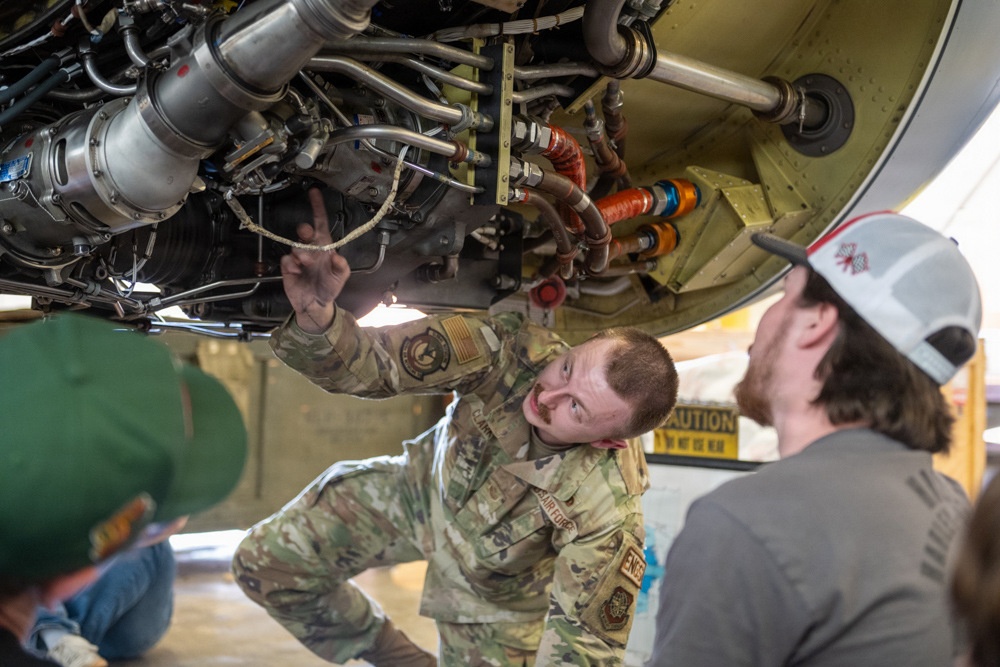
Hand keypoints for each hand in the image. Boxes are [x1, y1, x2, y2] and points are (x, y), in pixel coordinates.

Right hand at [280, 188, 350, 333]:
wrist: (315, 305)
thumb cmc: (329, 288)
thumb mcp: (340, 278)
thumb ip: (342, 268)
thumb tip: (338, 258)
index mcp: (325, 248)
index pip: (321, 224)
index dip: (318, 208)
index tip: (314, 193)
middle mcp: (311, 249)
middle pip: (305, 232)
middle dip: (305, 231)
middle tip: (307, 235)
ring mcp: (298, 258)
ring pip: (295, 246)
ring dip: (301, 254)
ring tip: (307, 265)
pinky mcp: (288, 267)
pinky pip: (287, 260)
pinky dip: (291, 266)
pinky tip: (297, 273)